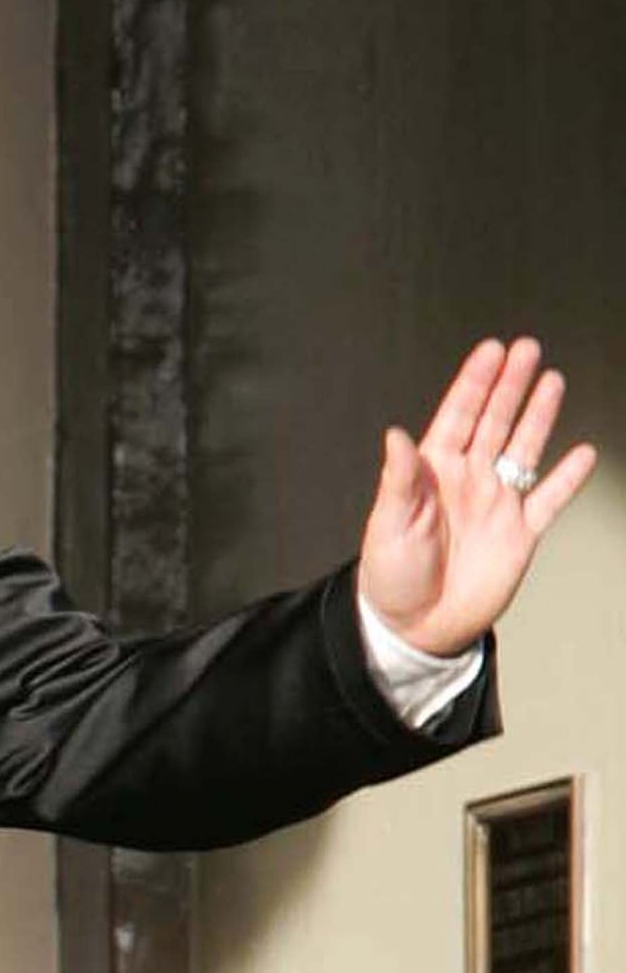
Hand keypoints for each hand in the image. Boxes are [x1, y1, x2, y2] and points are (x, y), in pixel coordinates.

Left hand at [359, 337, 596, 655]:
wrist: (417, 624)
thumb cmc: (392, 574)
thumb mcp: (388, 524)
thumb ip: (399, 479)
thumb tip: (396, 435)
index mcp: (432, 472)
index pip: (458, 416)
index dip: (474, 383)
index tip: (491, 351)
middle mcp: (467, 480)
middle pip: (494, 421)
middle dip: (510, 385)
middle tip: (527, 348)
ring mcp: (496, 504)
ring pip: (523, 448)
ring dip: (538, 415)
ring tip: (551, 379)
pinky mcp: (520, 534)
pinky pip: (549, 499)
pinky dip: (567, 478)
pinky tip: (583, 453)